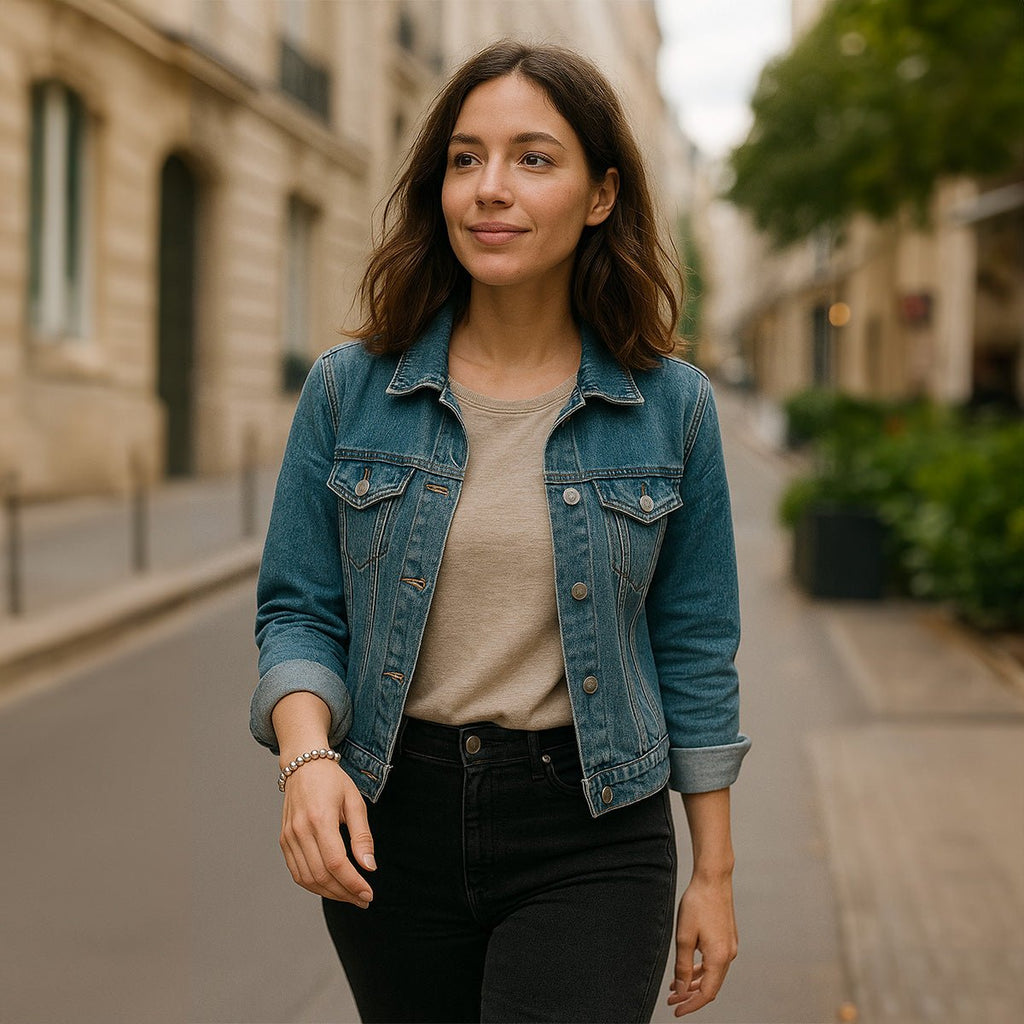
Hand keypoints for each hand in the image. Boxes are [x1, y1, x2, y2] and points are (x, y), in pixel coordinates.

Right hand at [278, 758, 375, 905]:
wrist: (304, 765)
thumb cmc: (333, 781)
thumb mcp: (355, 802)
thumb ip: (362, 836)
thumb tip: (369, 867)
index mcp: (320, 819)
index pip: (336, 863)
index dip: (353, 883)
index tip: (368, 894)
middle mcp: (301, 830)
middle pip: (322, 875)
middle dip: (345, 893)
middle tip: (363, 899)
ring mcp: (289, 837)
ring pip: (307, 879)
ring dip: (330, 893)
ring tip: (350, 896)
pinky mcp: (284, 841)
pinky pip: (297, 872)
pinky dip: (314, 885)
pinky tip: (331, 887)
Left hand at [667, 875, 737, 1015]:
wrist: (713, 879)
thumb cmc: (698, 903)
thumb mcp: (684, 937)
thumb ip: (682, 967)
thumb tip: (681, 989)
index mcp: (719, 957)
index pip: (707, 993)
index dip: (691, 1004)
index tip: (676, 1010)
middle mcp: (728, 954)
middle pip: (710, 986)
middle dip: (690, 995)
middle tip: (671, 999)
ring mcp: (729, 946)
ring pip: (712, 974)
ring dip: (694, 982)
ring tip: (675, 986)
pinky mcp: (727, 938)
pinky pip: (714, 962)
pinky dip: (700, 969)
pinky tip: (687, 969)